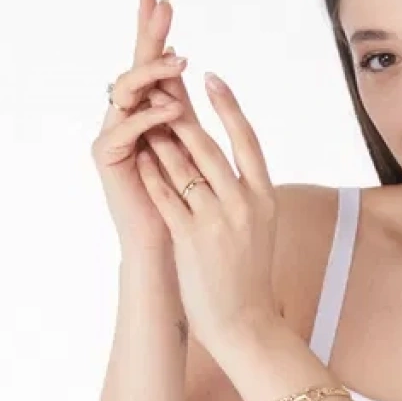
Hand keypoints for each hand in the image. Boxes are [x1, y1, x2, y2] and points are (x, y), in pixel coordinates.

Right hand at [90, 0, 199, 254]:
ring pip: (126, 90)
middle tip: (158, 0)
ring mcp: (112, 134)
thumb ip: (189, 119)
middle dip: (147, 32)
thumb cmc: (184, 206)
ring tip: (180, 60)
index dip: (154, 32)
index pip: (150, 64)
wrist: (166, 247)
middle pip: (133, 65)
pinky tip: (172, 107)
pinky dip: (150, 117)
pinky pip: (127, 128)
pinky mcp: (107, 157)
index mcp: (145, 114)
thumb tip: (208, 82)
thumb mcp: (191, 153)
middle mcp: (124, 118)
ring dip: (153, 73)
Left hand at [134, 71, 280, 355]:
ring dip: (160, 135)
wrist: (245, 324)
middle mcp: (243, 204)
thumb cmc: (248, 278)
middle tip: (164, 79)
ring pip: (183, 166)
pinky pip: (165, 195)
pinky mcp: (191, 237)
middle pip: (209, 145)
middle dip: (183, 109)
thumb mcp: (259, 229)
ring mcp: (217, 220)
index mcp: (264, 198)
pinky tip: (137, 153)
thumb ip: (247, 194)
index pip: (247, 140)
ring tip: (144, 111)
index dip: (228, 106)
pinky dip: (150, 171)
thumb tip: (229, 162)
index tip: (211, 77)